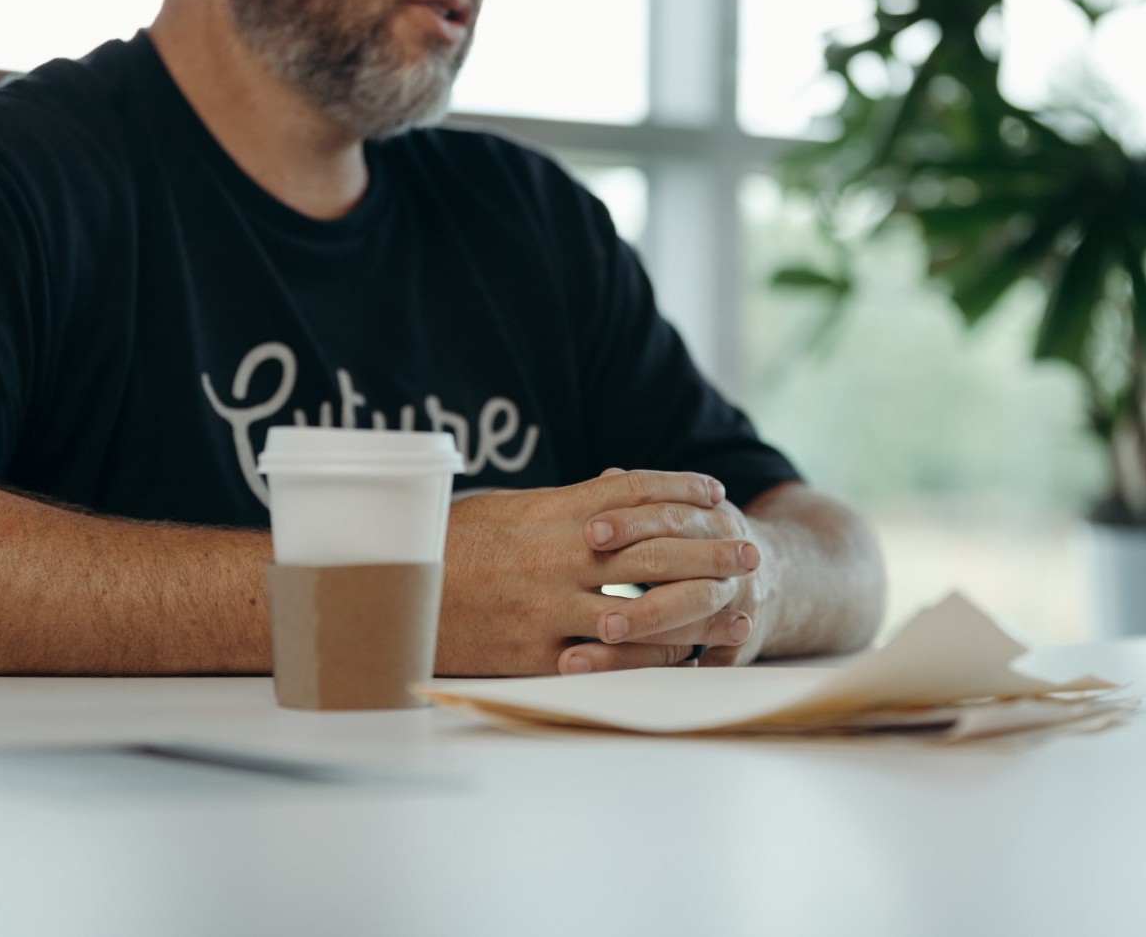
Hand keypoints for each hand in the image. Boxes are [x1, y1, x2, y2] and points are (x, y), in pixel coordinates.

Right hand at [434, 470, 758, 676]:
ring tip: (736, 610)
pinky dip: (653, 657)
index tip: (715, 493)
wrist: (396, 599)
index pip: (634, 492)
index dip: (681, 489)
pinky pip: (611, 658)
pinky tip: (684, 654)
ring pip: (644, 609)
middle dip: (709, 551)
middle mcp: (560, 557)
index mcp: (553, 512)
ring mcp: (552, 608)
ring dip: (697, 610)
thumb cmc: (452, 546)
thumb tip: (614, 486)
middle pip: (655, 550)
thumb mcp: (508, 508)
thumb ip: (567, 503)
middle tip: (749, 552)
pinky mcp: (539, 654)